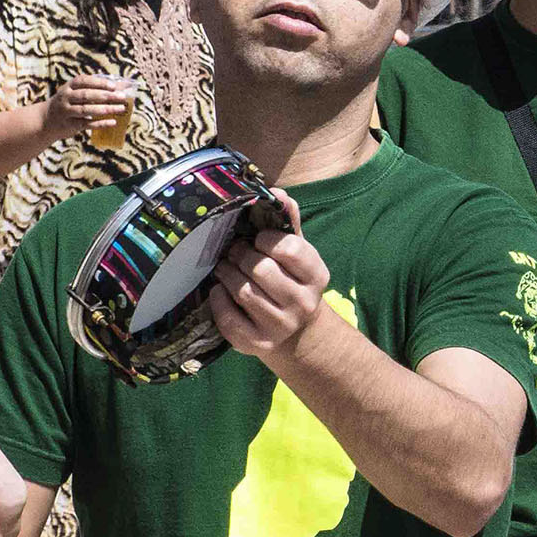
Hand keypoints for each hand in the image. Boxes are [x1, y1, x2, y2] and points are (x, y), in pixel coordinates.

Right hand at [43, 75, 132, 138]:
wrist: (46, 120)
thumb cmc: (69, 102)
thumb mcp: (76, 92)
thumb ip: (97, 88)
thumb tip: (124, 84)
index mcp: (69, 87)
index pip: (83, 81)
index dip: (99, 83)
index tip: (114, 86)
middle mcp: (66, 98)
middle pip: (86, 95)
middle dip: (105, 96)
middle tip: (122, 97)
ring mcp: (67, 112)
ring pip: (86, 110)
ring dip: (105, 109)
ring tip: (121, 109)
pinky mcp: (70, 125)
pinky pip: (87, 124)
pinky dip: (100, 123)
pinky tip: (113, 122)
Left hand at [209, 190, 331, 360]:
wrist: (297, 334)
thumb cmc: (291, 281)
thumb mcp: (297, 254)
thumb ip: (287, 222)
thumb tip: (275, 191)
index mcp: (317, 276)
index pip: (289, 248)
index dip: (267, 239)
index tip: (259, 239)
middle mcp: (303, 303)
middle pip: (261, 269)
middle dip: (241, 255)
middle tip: (235, 252)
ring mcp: (281, 326)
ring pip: (243, 291)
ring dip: (227, 274)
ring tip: (226, 268)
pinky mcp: (258, 344)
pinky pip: (228, 317)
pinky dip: (219, 300)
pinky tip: (221, 292)